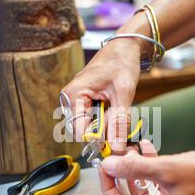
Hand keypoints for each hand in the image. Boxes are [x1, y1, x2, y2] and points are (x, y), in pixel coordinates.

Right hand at [62, 38, 142, 152]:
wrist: (125, 47)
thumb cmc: (121, 62)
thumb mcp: (124, 93)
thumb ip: (119, 121)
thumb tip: (117, 147)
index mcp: (74, 95)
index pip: (79, 132)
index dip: (98, 139)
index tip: (116, 139)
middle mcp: (70, 99)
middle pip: (83, 131)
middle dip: (104, 131)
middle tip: (120, 118)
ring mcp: (76, 101)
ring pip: (89, 127)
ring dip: (106, 125)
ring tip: (117, 108)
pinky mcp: (83, 102)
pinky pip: (92, 120)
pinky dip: (105, 119)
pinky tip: (114, 108)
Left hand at [98, 140, 194, 194]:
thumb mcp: (167, 168)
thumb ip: (135, 167)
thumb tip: (109, 166)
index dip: (110, 188)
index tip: (104, 169)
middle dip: (124, 175)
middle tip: (115, 158)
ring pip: (146, 191)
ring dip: (137, 169)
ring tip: (132, 150)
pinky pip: (159, 187)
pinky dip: (152, 169)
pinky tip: (148, 150)